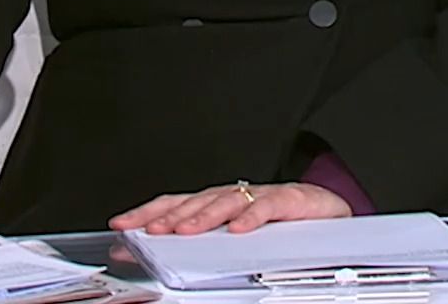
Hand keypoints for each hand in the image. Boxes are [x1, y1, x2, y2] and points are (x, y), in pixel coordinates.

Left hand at [109, 181, 351, 234]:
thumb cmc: (278, 224)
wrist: (327, 210)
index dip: (146, 212)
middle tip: (149, 231)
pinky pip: (267, 207)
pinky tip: (238, 230)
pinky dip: (251, 217)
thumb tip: (157, 251)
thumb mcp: (234, 235)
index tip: (120, 225)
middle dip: (170, 217)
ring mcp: (259, 195)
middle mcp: (233, 195)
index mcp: (215, 202)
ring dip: (204, 216)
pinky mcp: (288, 200)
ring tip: (186, 231)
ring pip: (226, 202)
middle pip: (195, 201)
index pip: (174, 203)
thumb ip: (202, 242)